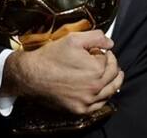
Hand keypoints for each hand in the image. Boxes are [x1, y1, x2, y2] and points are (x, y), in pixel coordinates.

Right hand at [2, 30, 123, 114]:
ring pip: (110, 91)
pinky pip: (98, 105)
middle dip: (112, 65)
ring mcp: (87, 101)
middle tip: (107, 60)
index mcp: (97, 69)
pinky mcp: (79, 109)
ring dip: (113, 81)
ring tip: (115, 75)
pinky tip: (102, 91)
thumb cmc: (51, 57)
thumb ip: (96, 37)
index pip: (109, 59)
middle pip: (113, 75)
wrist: (31, 76)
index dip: (104, 53)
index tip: (97, 51)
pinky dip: (103, 97)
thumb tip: (110, 43)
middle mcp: (95, 87)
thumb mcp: (74, 39)